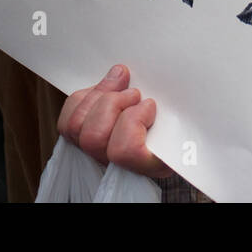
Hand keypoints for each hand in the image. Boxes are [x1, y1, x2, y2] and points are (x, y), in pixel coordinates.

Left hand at [57, 65, 172, 177]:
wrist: (160, 138)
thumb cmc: (175, 134)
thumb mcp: (184, 128)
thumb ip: (178, 120)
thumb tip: (169, 99)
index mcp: (149, 165)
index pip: (126, 152)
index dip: (133, 122)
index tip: (149, 105)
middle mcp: (116, 167)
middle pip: (95, 138)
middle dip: (113, 103)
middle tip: (133, 93)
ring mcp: (94, 155)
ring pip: (76, 127)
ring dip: (99, 96)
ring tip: (120, 85)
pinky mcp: (79, 140)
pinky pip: (67, 118)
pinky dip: (84, 97)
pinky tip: (104, 91)